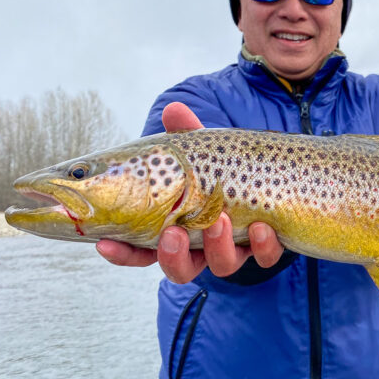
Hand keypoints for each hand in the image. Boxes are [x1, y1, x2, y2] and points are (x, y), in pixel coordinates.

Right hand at [96, 102, 284, 282]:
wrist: (274, 175)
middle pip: (179, 268)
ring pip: (221, 265)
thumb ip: (187, 135)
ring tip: (218, 220)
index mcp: (177, 226)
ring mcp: (235, 248)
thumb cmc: (223, 168)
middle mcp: (203, 245)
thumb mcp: (204, 151)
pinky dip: (263, 246)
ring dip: (217, 246)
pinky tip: (262, 228)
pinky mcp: (266, 247)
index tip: (105, 243)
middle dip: (173, 255)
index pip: (142, 250)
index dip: (123, 252)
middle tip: (172, 234)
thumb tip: (174, 110)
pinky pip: (265, 257)